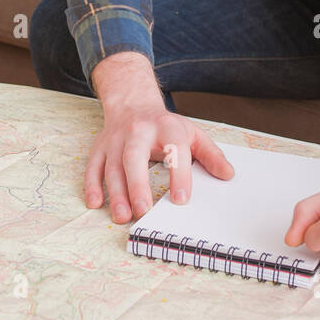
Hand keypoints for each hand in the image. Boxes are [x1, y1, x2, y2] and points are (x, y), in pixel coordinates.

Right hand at [84, 52, 233, 222]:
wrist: (132, 103)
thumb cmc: (165, 126)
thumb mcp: (192, 133)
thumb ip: (210, 154)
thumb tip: (227, 175)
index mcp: (166, 127)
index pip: (174, 150)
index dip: (179, 175)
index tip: (182, 200)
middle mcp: (138, 132)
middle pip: (134, 157)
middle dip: (138, 184)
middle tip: (144, 211)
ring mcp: (116, 140)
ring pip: (112, 167)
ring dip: (116, 193)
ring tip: (123, 216)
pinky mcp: (100, 148)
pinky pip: (93, 167)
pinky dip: (92, 185)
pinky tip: (95, 203)